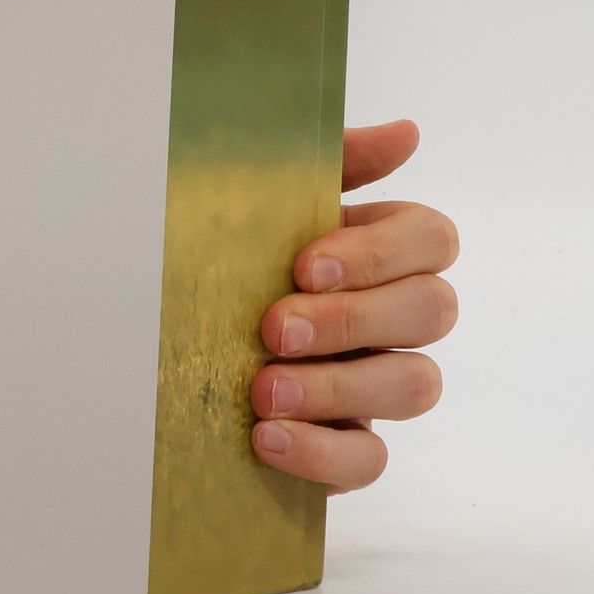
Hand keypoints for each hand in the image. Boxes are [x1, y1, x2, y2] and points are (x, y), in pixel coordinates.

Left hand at [250, 119, 457, 491]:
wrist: (161, 347)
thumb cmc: (226, 258)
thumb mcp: (262, 201)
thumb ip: (334, 163)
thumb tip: (406, 132)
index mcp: (380, 248)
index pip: (433, 239)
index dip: (381, 253)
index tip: (304, 264)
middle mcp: (393, 315)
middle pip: (432, 311)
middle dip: (353, 319)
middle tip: (274, 328)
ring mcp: (378, 384)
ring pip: (415, 386)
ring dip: (338, 388)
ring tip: (263, 389)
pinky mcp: (350, 446)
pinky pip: (372, 460)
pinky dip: (322, 452)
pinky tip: (266, 437)